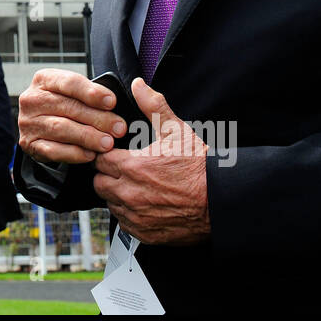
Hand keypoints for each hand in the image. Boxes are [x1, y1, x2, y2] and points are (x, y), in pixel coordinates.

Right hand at [17, 69, 126, 164]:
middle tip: (118, 127)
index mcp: (44, 80)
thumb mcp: (72, 93)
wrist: (41, 127)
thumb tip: (113, 104)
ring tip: (108, 142)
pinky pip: (53, 150)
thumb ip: (89, 95)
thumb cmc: (63, 106)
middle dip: (97, 118)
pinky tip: (90, 154)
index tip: (112, 102)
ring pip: (61, 128)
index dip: (92, 93)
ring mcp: (28, 122)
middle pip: (68, 107)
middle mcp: (32, 99)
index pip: (69, 83)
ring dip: (88, 137)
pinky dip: (74, 153)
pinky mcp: (29, 144)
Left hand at [93, 78, 209, 244]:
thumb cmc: (201, 168)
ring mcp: (136, 216)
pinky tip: (144, 204)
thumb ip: (153, 106)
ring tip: (136, 187)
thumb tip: (138, 86)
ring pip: (110, 204)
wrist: (222, 200)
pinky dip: (129, 215)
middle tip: (124, 170)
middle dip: (108, 174)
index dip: (106, 154)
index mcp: (131, 167)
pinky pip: (125, 224)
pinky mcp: (145, 234)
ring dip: (117, 195)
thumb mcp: (177, 131)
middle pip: (99, 183)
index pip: (99, 159)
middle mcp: (129, 194)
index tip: (115, 153)